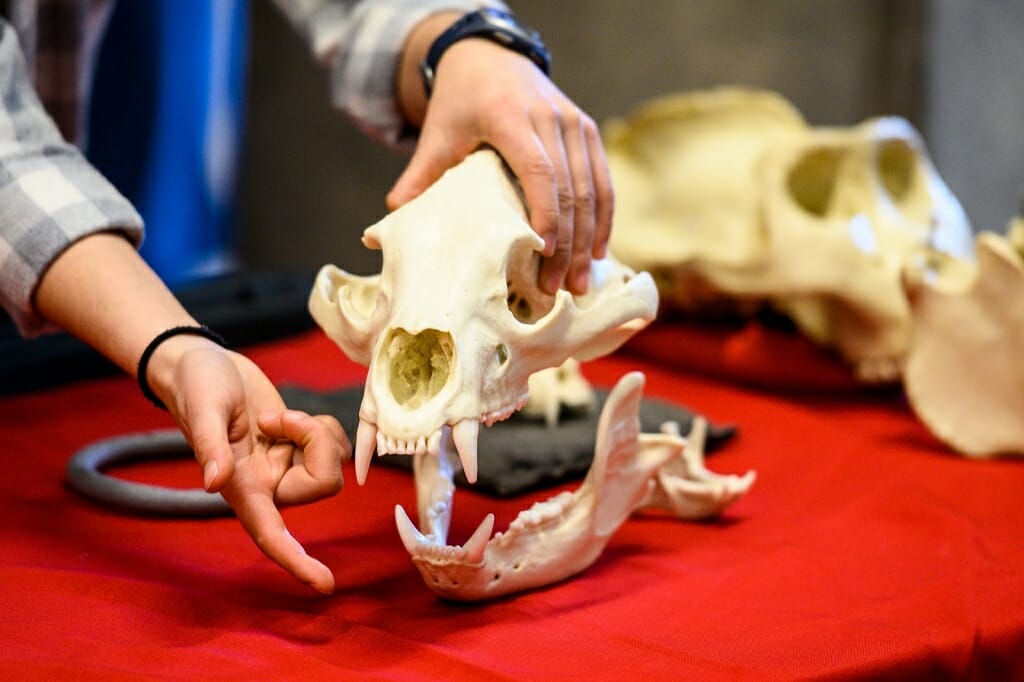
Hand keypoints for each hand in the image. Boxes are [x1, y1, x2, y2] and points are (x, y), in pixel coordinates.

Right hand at [157, 342, 350, 593]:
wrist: (201, 364)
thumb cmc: (195, 386)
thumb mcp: (201, 410)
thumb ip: (208, 447)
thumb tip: (214, 483)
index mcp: (241, 487)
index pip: (271, 535)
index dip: (297, 561)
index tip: (325, 584)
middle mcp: (266, 483)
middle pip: (323, 484)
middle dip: (316, 445)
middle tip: (280, 418)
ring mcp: (284, 465)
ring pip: (333, 464)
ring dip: (317, 432)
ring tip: (279, 416)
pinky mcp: (297, 446)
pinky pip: (333, 445)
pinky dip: (322, 426)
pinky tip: (291, 416)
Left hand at [388, 38, 613, 296]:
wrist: (490, 56)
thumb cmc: (460, 102)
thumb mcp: (437, 133)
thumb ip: (419, 174)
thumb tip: (394, 216)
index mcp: (510, 117)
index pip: (538, 170)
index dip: (546, 213)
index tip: (545, 252)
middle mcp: (550, 117)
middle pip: (570, 188)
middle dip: (568, 244)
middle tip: (558, 289)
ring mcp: (574, 122)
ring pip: (592, 189)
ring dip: (589, 239)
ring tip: (578, 284)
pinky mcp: (587, 130)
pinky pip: (603, 181)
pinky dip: (603, 218)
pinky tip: (597, 252)